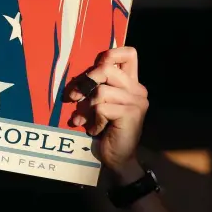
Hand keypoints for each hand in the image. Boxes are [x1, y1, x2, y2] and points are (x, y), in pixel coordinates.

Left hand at [68, 46, 148, 177]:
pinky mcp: (131, 114)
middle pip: (106, 69)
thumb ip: (96, 86)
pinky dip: (93, 120)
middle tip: (73, 98)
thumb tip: (77, 77)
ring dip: (86, 107)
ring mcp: (136, 101)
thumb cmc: (105, 128)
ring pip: (100, 91)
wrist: (118, 157)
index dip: (110, 54)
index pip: (129, 53)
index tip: (93, 68)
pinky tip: (95, 130)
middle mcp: (137, 89)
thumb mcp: (99, 103)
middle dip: (85, 82)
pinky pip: (101, 108)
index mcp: (131, 83)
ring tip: (85, 120)